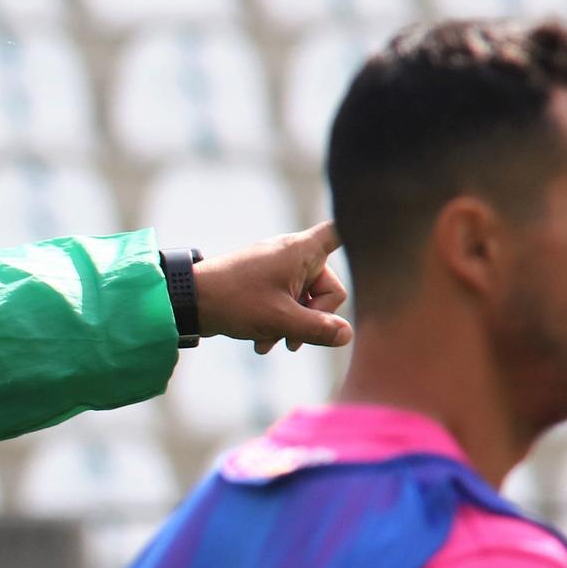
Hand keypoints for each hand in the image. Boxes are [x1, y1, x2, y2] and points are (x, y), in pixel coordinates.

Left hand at [193, 221, 351, 354]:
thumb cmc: (234, 301)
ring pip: (303, 301)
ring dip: (292, 326)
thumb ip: (317, 329)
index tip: (379, 223)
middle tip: (293, 339)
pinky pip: (285, 303)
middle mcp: (293, 255)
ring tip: (272, 343)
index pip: (342, 231)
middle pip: (327, 287)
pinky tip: (261, 342)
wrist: (188, 300)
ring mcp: (277, 269)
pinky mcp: (263, 284)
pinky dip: (277, 322)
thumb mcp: (280, 320)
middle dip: (312, 317)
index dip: (361, 229)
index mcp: (302, 251)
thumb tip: (346, 336)